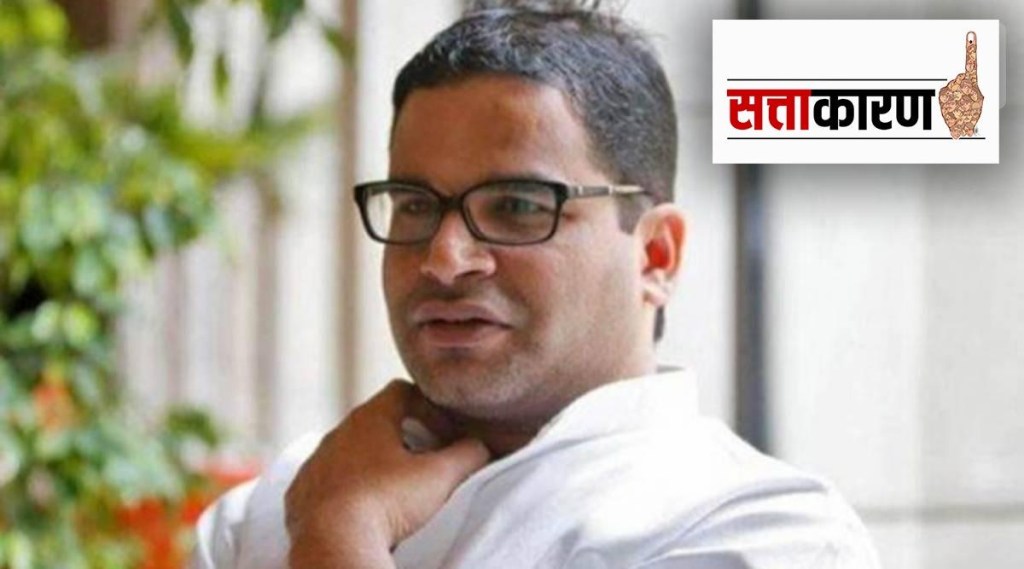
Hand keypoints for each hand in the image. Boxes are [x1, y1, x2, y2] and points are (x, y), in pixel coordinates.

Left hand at [284, 381, 490, 567]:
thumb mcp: (439, 477)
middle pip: (375, 422)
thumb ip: (468, 454)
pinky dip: (348, 489)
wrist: (334, 542)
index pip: (402, 391)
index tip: (444, 436)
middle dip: (403, 438)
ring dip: (373, 464)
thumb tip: (481, 447)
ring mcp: (315, 463)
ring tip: (394, 491)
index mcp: (368, 418)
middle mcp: (337, 433)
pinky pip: (327, 482)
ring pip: (349, 452)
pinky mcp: (301, 493)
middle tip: (424, 463)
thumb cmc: (387, 502)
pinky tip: (363, 510)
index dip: (428, 408)